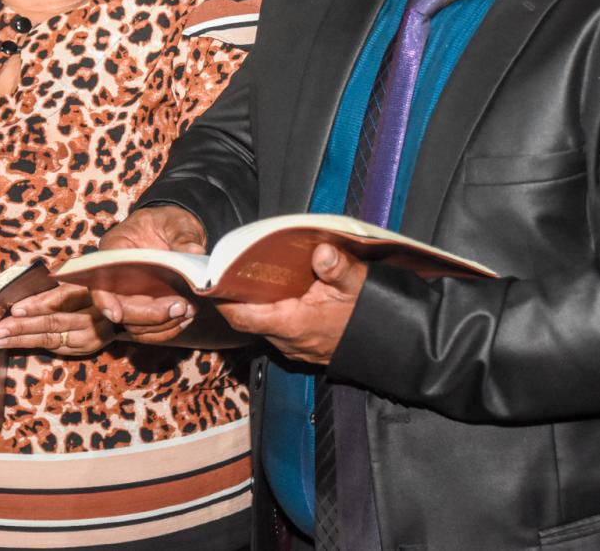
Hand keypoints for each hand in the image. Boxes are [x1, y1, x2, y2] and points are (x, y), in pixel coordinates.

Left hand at [0, 283, 117, 355]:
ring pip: (53, 338)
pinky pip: (57, 348)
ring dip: (23, 339)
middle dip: (24, 326)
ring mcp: (93, 334)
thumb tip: (24, 286)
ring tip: (0, 340)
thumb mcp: (81, 275)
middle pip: (55, 321)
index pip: (63, 298)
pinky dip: (35, 345)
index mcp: (93, 289)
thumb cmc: (95, 286)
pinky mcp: (88, 348)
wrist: (125, 310)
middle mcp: (96, 313)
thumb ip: (59, 280)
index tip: (17, 308)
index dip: (39, 304)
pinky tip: (16, 344)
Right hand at [90, 206, 206, 344]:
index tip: (116, 315)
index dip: (104, 300)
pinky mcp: (145, 307)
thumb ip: (183, 237)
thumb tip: (193, 252)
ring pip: (134, 325)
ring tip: (188, 311)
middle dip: (149, 315)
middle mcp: (116, 277)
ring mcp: (130, 295)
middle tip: (181, 307)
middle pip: (121, 308)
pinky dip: (167, 329)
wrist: (178, 232)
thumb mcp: (177, 223)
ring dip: (161, 326)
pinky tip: (185, 318)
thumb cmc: (171, 222)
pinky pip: (149, 329)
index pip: (99, 279)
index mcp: (115, 250)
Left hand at [214, 243, 366, 364]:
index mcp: (292, 324)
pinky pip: (279, 331)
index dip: (223, 300)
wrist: (388, 345)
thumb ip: (338, 268)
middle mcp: (288, 341)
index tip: (211, 281)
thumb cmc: (370, 315)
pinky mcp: (304, 349)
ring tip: (254, 278)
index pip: (242, 316)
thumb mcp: (357, 284)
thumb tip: (322, 251)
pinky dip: (274, 313)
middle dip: (239, 297)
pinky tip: (282, 295)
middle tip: (232, 269)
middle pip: (250, 319)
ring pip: (264, 325)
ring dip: (258, 305)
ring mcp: (295, 348)